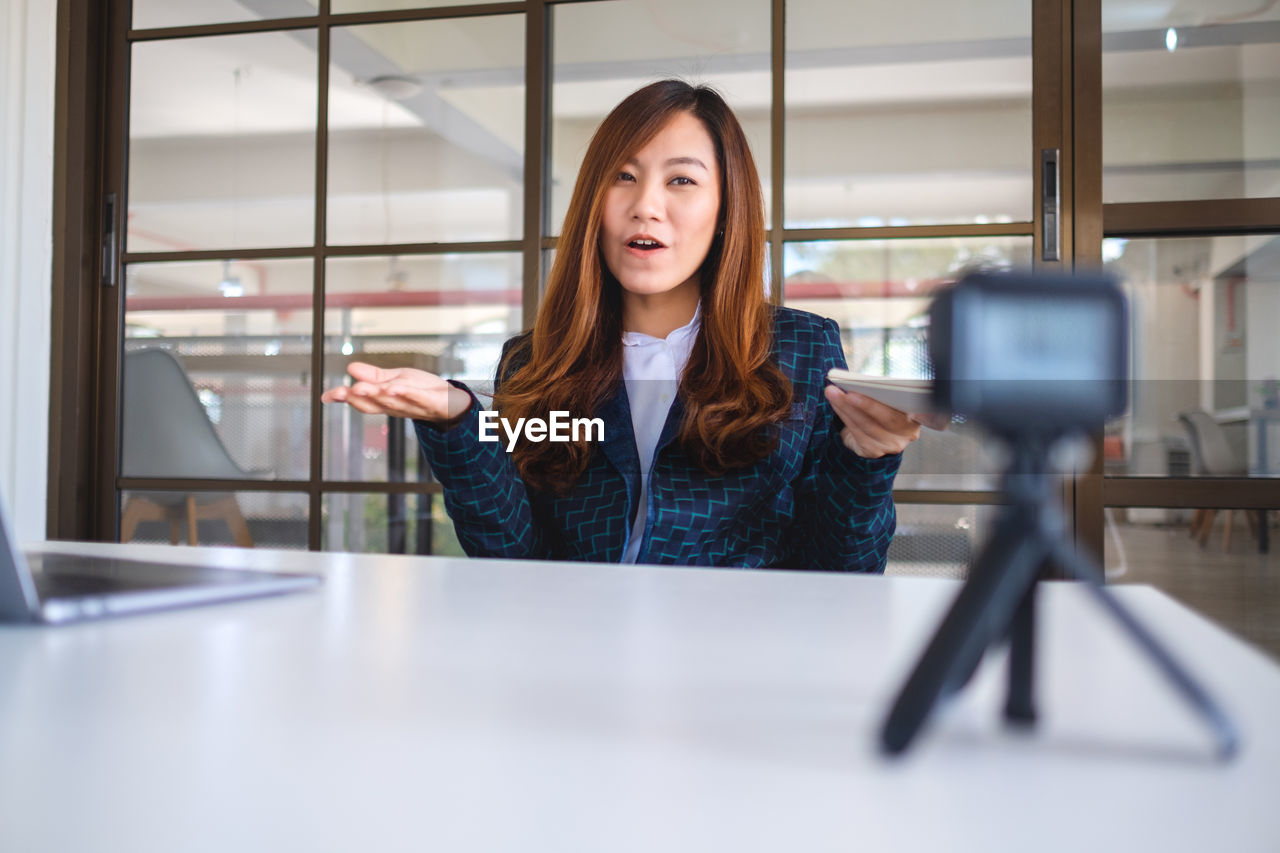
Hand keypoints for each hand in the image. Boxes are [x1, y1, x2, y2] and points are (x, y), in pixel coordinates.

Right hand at [321, 362, 471, 423]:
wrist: (454, 403)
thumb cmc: (423, 391)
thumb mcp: (396, 379)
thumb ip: (374, 376)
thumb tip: (350, 369)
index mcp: (386, 401)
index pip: (362, 401)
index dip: (344, 399)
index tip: (326, 396)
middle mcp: (397, 407)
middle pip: (374, 403)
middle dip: (356, 398)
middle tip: (341, 392)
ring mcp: (414, 406)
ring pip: (393, 402)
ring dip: (377, 395)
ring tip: (362, 388)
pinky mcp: (431, 402)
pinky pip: (417, 398)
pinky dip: (406, 393)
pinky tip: (394, 387)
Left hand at [823, 384, 941, 458]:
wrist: (872, 434)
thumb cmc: (883, 407)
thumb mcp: (891, 398)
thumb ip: (887, 391)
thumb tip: (865, 380)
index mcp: (921, 415)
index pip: (923, 411)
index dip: (916, 407)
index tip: (901, 394)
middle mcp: (909, 433)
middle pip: (888, 418)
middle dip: (866, 404)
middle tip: (848, 391)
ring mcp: (892, 444)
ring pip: (868, 426)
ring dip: (848, 408)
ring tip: (834, 392)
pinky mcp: (874, 451)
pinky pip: (857, 433)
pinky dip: (844, 415)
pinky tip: (836, 403)